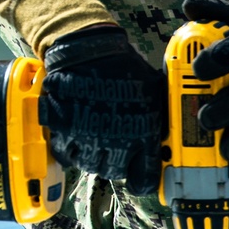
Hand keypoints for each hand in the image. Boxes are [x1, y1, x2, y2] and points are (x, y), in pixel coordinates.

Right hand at [38, 26, 166, 194]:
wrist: (88, 49)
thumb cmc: (123, 66)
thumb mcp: (152, 90)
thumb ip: (156, 117)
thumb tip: (166, 133)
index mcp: (143, 134)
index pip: (145, 179)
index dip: (141, 177)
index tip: (138, 173)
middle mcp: (116, 142)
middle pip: (114, 173)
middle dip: (115, 161)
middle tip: (112, 145)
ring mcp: (88, 138)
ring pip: (89, 165)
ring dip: (92, 154)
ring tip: (92, 135)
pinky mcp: (63, 131)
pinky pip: (65, 153)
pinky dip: (69, 146)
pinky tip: (74, 132)